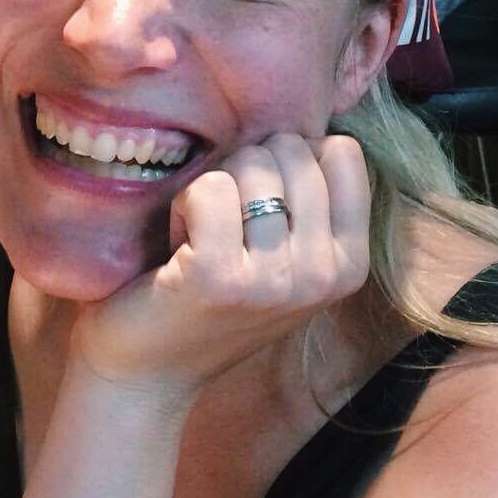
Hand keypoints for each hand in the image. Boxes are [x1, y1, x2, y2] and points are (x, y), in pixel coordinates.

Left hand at [69, 132, 371, 403]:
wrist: (146, 373)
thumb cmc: (212, 300)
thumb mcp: (288, 258)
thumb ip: (312, 202)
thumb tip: (311, 124)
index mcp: (350, 265)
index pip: (342, 153)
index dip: (290, 158)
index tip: (263, 204)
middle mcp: (323, 276)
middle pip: (292, 150)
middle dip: (246, 170)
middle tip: (224, 226)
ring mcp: (274, 279)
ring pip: (250, 164)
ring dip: (212, 189)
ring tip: (201, 239)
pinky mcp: (219, 275)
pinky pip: (209, 187)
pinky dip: (183, 204)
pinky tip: (177, 246)